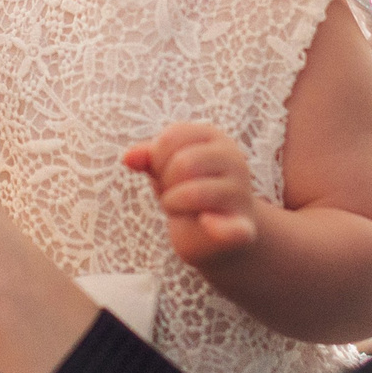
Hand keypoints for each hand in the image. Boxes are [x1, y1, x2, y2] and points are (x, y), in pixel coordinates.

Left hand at [125, 123, 260, 266]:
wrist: (217, 235)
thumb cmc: (187, 190)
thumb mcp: (164, 168)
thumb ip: (147, 158)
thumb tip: (129, 157)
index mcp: (214, 138)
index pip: (172, 138)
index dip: (157, 158)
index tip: (165, 171)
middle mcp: (234, 159)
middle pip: (183, 163)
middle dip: (166, 182)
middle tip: (174, 192)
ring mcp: (240, 193)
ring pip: (194, 192)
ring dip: (174, 204)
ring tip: (180, 209)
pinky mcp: (243, 228)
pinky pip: (231, 229)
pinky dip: (218, 227)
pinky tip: (207, 223)